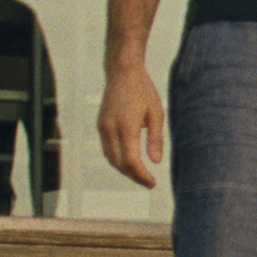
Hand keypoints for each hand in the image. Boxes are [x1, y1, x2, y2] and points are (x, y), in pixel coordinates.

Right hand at [97, 60, 164, 188]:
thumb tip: (155, 162)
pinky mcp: (100, 125)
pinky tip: (129, 161)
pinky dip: (117, 159)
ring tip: (141, 175)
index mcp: (126, 126)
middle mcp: (110, 129)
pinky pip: (107, 149)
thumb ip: (155, 139)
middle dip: (133, 176)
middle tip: (149, 182)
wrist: (122, 72)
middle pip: (119, 163)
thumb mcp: (156, 113)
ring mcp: (102, 127)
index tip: (152, 183)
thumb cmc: (143, 90)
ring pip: (110, 158)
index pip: (130, 160)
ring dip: (124, 169)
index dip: (141, 175)